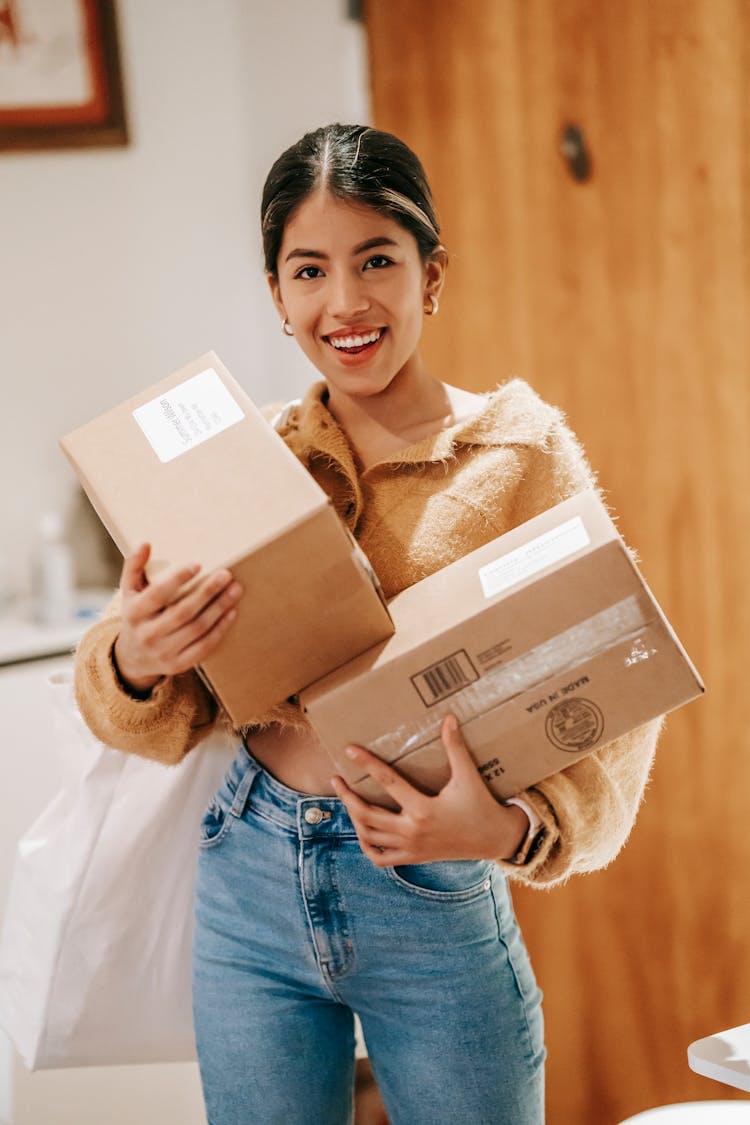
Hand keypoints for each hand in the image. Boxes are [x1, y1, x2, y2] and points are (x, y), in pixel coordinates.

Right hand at [113, 543, 242, 692]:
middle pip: (183, 612)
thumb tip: (145, 543)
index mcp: (133, 613)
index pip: (157, 594)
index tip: (198, 564)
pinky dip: (220, 629)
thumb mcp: (129, 592)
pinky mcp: (178, 664)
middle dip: (207, 592)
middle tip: (226, 575)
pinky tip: (231, 612)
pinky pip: (204, 646)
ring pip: (197, 628)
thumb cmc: (136, 616)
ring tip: (235, 590)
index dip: (177, 579)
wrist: (133, 658)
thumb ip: (134, 566)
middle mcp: (147, 634)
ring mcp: (163, 652)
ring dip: (219, 608)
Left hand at [330, 714, 529, 865]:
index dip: (367, 763)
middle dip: (347, 797)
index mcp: (423, 809)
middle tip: (336, 779)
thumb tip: (448, 718)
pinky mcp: (413, 858)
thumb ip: (455, 748)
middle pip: (367, 815)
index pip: (388, 782)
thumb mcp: (468, 776)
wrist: (494, 839)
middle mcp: (413, 831)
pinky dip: (367, 846)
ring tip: (347, 799)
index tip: (350, 750)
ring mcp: (411, 848)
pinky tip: (363, 831)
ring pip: (369, 837)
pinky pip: (381, 859)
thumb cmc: (481, 805)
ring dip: (354, 818)